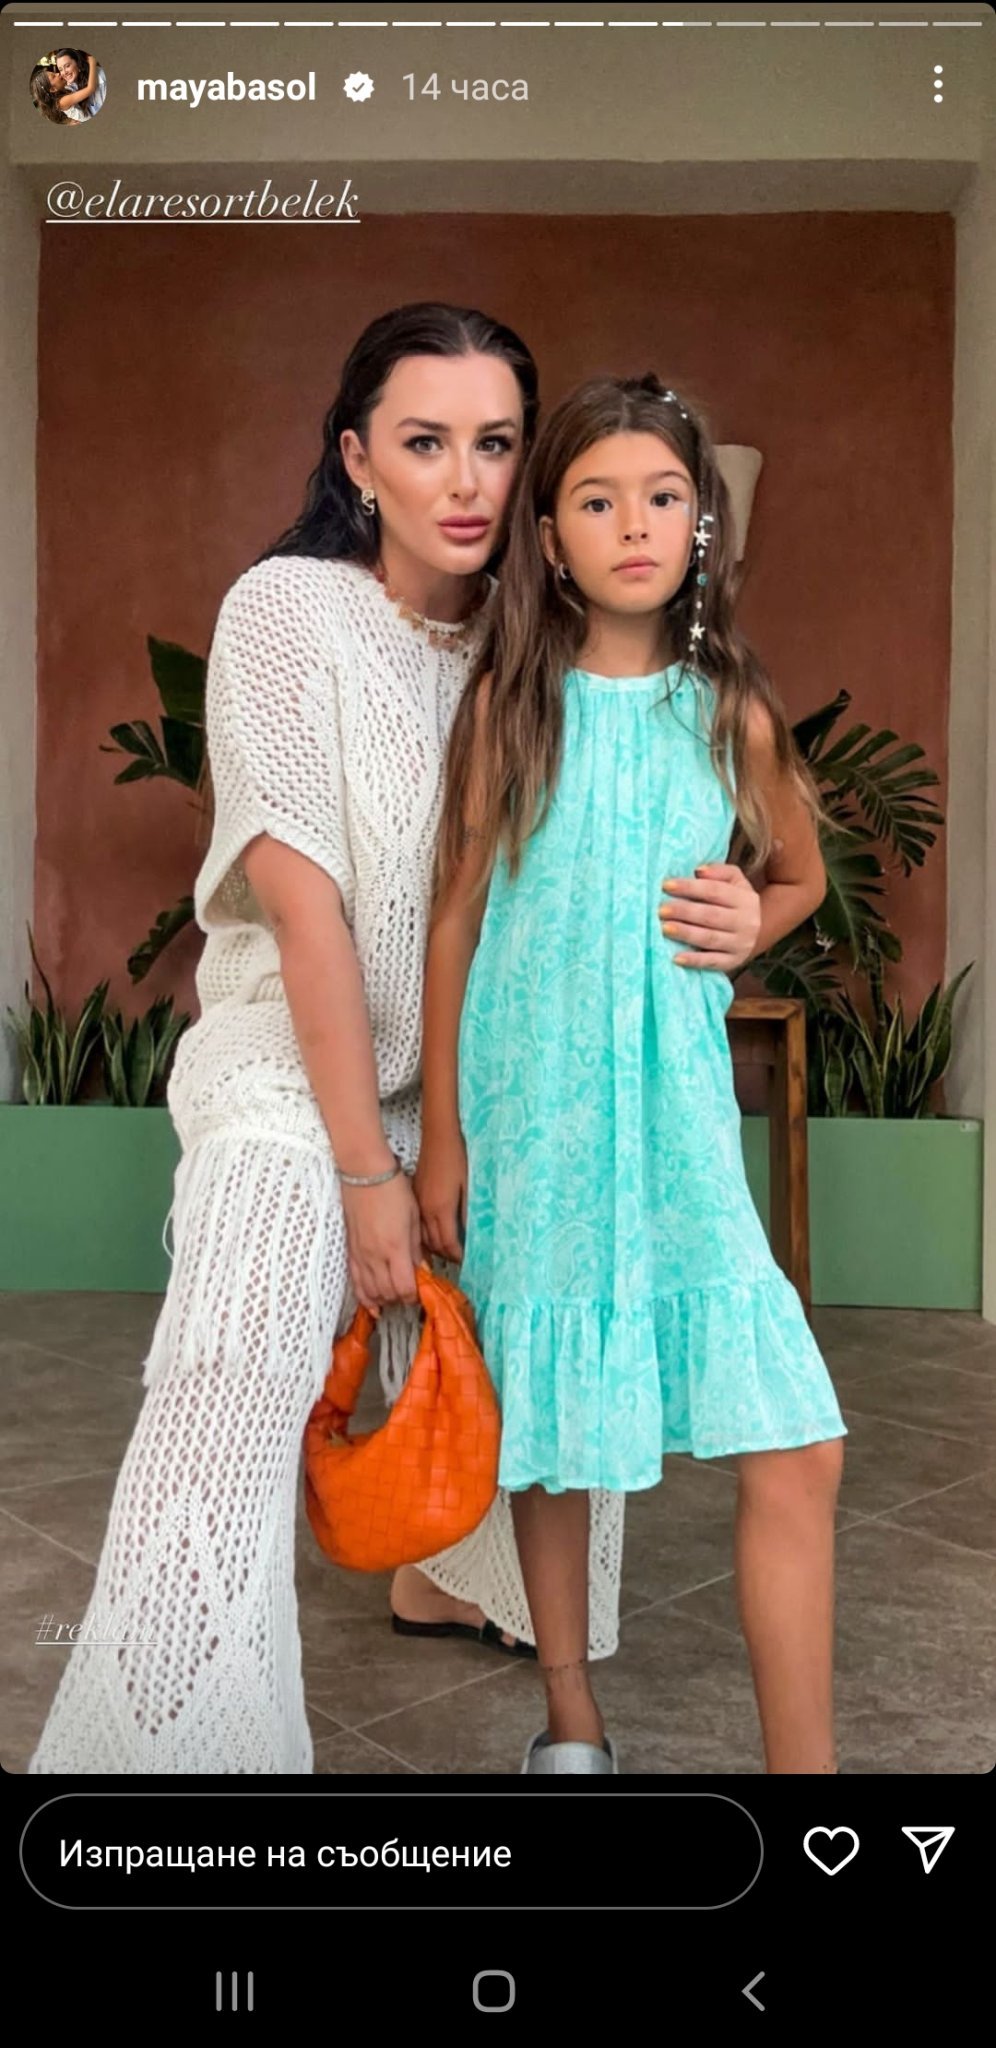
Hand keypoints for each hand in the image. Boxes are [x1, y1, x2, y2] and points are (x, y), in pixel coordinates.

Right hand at [340, 1170, 424, 1312]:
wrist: (364, 1174)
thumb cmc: (393, 1190)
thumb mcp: (414, 1218)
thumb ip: (417, 1249)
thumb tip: (422, 1270)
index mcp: (395, 1247)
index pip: (405, 1288)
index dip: (414, 1295)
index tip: (421, 1289)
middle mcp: (375, 1256)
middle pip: (388, 1294)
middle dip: (401, 1298)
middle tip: (410, 1290)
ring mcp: (360, 1255)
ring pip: (371, 1292)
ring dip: (385, 1299)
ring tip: (394, 1296)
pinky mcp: (350, 1251)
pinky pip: (355, 1282)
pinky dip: (364, 1297)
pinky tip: (373, 1305)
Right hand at [413, 1126, 467, 1265]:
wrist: (437, 1137)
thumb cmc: (456, 1159)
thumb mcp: (468, 1187)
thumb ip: (466, 1213)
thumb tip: (469, 1235)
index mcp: (441, 1208)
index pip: (448, 1243)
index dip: (457, 1256)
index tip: (465, 1261)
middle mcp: (426, 1211)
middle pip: (434, 1245)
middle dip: (445, 1256)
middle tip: (457, 1260)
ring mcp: (417, 1205)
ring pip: (422, 1238)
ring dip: (433, 1249)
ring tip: (446, 1253)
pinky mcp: (413, 1198)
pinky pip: (416, 1227)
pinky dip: (424, 1237)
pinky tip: (431, 1237)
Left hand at [659, 862, 761, 970]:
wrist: (757, 932)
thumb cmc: (736, 901)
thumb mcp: (735, 881)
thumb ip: (719, 872)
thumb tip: (699, 871)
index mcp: (745, 899)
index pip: (715, 891)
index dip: (690, 887)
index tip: (666, 885)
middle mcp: (745, 922)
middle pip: (711, 915)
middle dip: (684, 911)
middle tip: (661, 909)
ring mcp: (740, 944)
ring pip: (710, 938)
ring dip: (685, 933)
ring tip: (664, 928)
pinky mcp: (733, 962)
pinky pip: (712, 962)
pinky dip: (694, 960)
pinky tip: (676, 958)